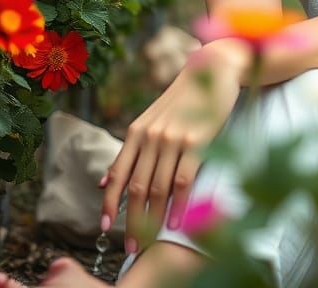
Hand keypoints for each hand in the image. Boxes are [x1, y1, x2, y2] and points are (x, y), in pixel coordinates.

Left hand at [101, 42, 247, 253]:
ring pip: (158, 188)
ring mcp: (173, 138)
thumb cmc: (184, 100)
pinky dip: (179, 205)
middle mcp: (150, 135)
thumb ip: (131, 150)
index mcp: (136, 131)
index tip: (104, 228)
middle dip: (132, 221)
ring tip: (151, 241)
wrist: (213, 69)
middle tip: (131, 247)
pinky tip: (177, 222)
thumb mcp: (151, 120)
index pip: (117, 174)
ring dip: (153, 220)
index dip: (109, 203)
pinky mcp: (197, 140)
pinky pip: (184, 180)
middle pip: (136, 188)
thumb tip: (105, 182)